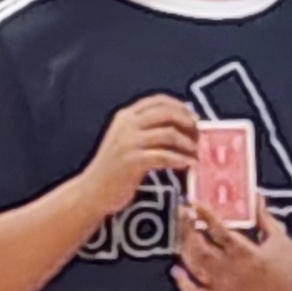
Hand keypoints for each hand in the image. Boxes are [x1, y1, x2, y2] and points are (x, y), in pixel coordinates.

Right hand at [83, 95, 200, 217]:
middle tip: (198, 136)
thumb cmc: (115, 166)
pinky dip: (180, 159)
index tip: (194, 116)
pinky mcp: (133, 161)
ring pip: (169, 134)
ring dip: (187, 144)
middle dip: (187, 123)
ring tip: (194, 153)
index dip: (180, 106)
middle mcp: (128, 125)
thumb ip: (146, 127)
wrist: (93, 190)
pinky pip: (165, 156)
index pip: (158, 100)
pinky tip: (187, 164)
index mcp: (126, 116)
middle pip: (167, 113)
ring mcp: (129, 142)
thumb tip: (181, 119)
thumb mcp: (125, 139)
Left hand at [172, 205, 291, 290]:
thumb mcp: (280, 238)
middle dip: (188, 229)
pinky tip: (177, 270)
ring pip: (195, 268)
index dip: (204, 215)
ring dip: (184, 249)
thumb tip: (255, 195)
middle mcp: (233, 272)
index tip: (193, 202)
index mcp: (249, 254)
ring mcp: (226, 289)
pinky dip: (184, 285)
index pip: (220, 231)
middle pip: (201, 249)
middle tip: (183, 213)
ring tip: (182, 232)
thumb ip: (263, 217)